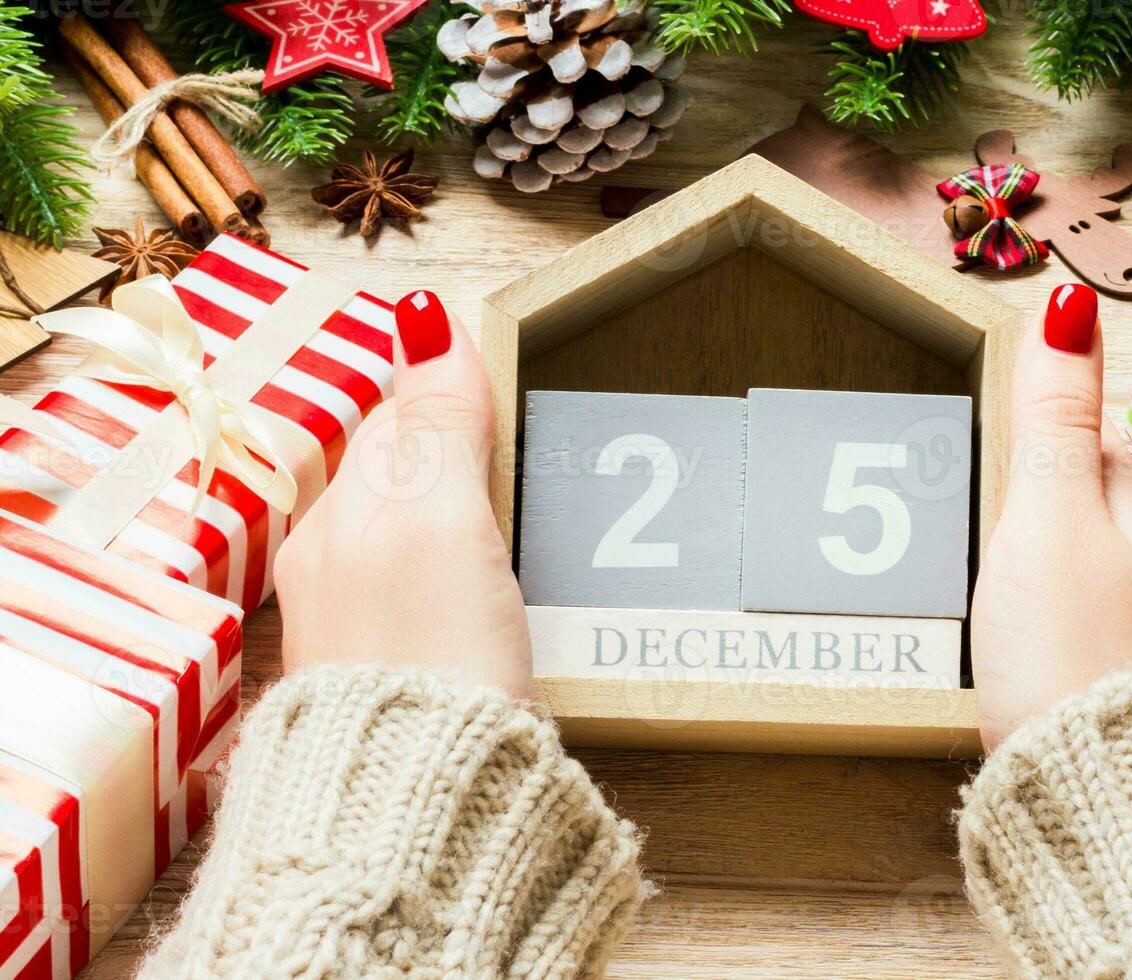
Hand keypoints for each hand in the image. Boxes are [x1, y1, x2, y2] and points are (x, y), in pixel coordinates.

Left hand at [274, 290, 531, 698]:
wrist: (413, 809)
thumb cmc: (428, 658)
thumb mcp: (438, 519)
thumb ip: (438, 424)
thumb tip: (423, 315)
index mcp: (336, 524)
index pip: (398, 426)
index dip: (453, 402)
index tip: (502, 403)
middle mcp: (330, 575)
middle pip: (400, 487)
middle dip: (451, 467)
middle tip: (515, 466)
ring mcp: (355, 638)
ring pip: (411, 551)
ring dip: (458, 534)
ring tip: (513, 545)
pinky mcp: (390, 691)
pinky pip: (423, 613)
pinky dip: (459, 597)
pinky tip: (486, 621)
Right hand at [971, 283, 1131, 749]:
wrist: (1092, 782)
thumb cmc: (1065, 643)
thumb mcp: (1047, 510)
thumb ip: (1053, 417)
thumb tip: (1071, 306)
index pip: (1089, 441)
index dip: (1044, 426)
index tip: (996, 412)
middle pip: (1091, 499)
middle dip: (1043, 488)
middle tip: (979, 489)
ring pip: (1082, 559)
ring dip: (1039, 552)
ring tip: (985, 560)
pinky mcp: (1108, 676)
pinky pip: (1073, 615)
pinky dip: (1042, 609)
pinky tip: (1013, 630)